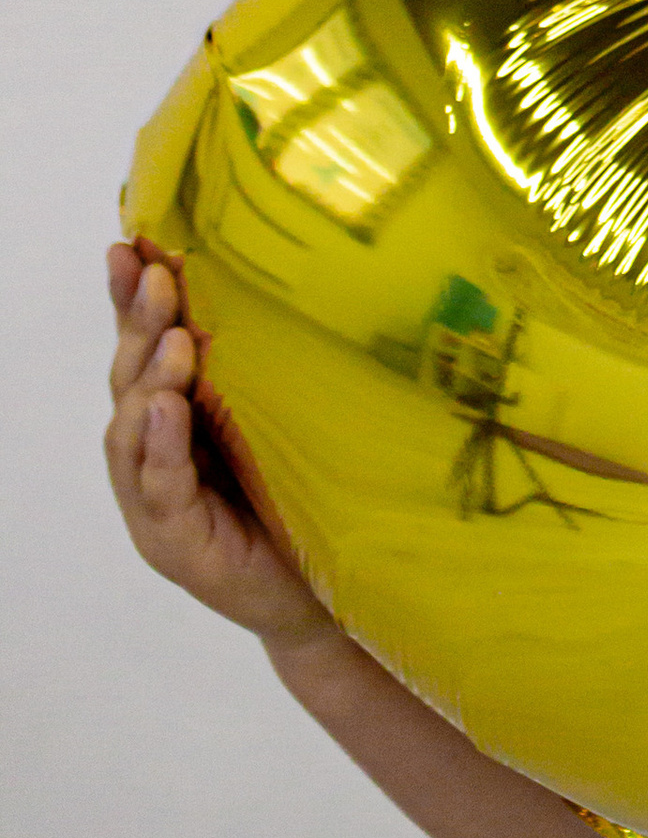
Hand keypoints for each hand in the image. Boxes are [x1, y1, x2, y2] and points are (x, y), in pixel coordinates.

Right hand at [104, 243, 333, 652]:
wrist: (326, 596)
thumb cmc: (306, 499)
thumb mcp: (287, 417)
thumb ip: (265, 366)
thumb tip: (283, 280)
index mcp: (182, 416)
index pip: (147, 346)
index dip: (134, 297)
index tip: (132, 241)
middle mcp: (157, 454)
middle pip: (131, 377)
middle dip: (137, 322)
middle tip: (155, 272)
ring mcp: (158, 502)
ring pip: (132, 431)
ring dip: (146, 377)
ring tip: (166, 337)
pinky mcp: (176, 544)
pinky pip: (161, 489)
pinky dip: (161, 447)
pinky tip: (164, 410)